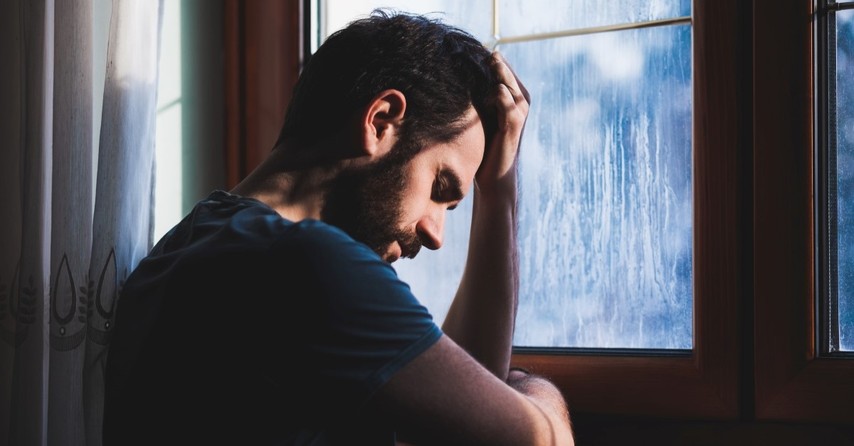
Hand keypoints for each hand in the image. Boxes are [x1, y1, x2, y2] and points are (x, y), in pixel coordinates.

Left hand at [476, 51, 530, 197]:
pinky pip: (506, 101)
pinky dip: (497, 92)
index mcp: (513, 97)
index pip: (502, 69)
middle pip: (506, 72)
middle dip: (492, 60)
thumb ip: (476, 98)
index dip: (487, 58)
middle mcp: (520, 101)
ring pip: (508, 83)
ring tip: (484, 58)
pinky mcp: (513, 123)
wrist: (494, 177)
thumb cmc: (484, 147)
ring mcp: (519, 112)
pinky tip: (486, 87)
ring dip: (496, 71)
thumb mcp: (480, 117)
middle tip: (473, 47)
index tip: (468, 48)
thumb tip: (455, 79)